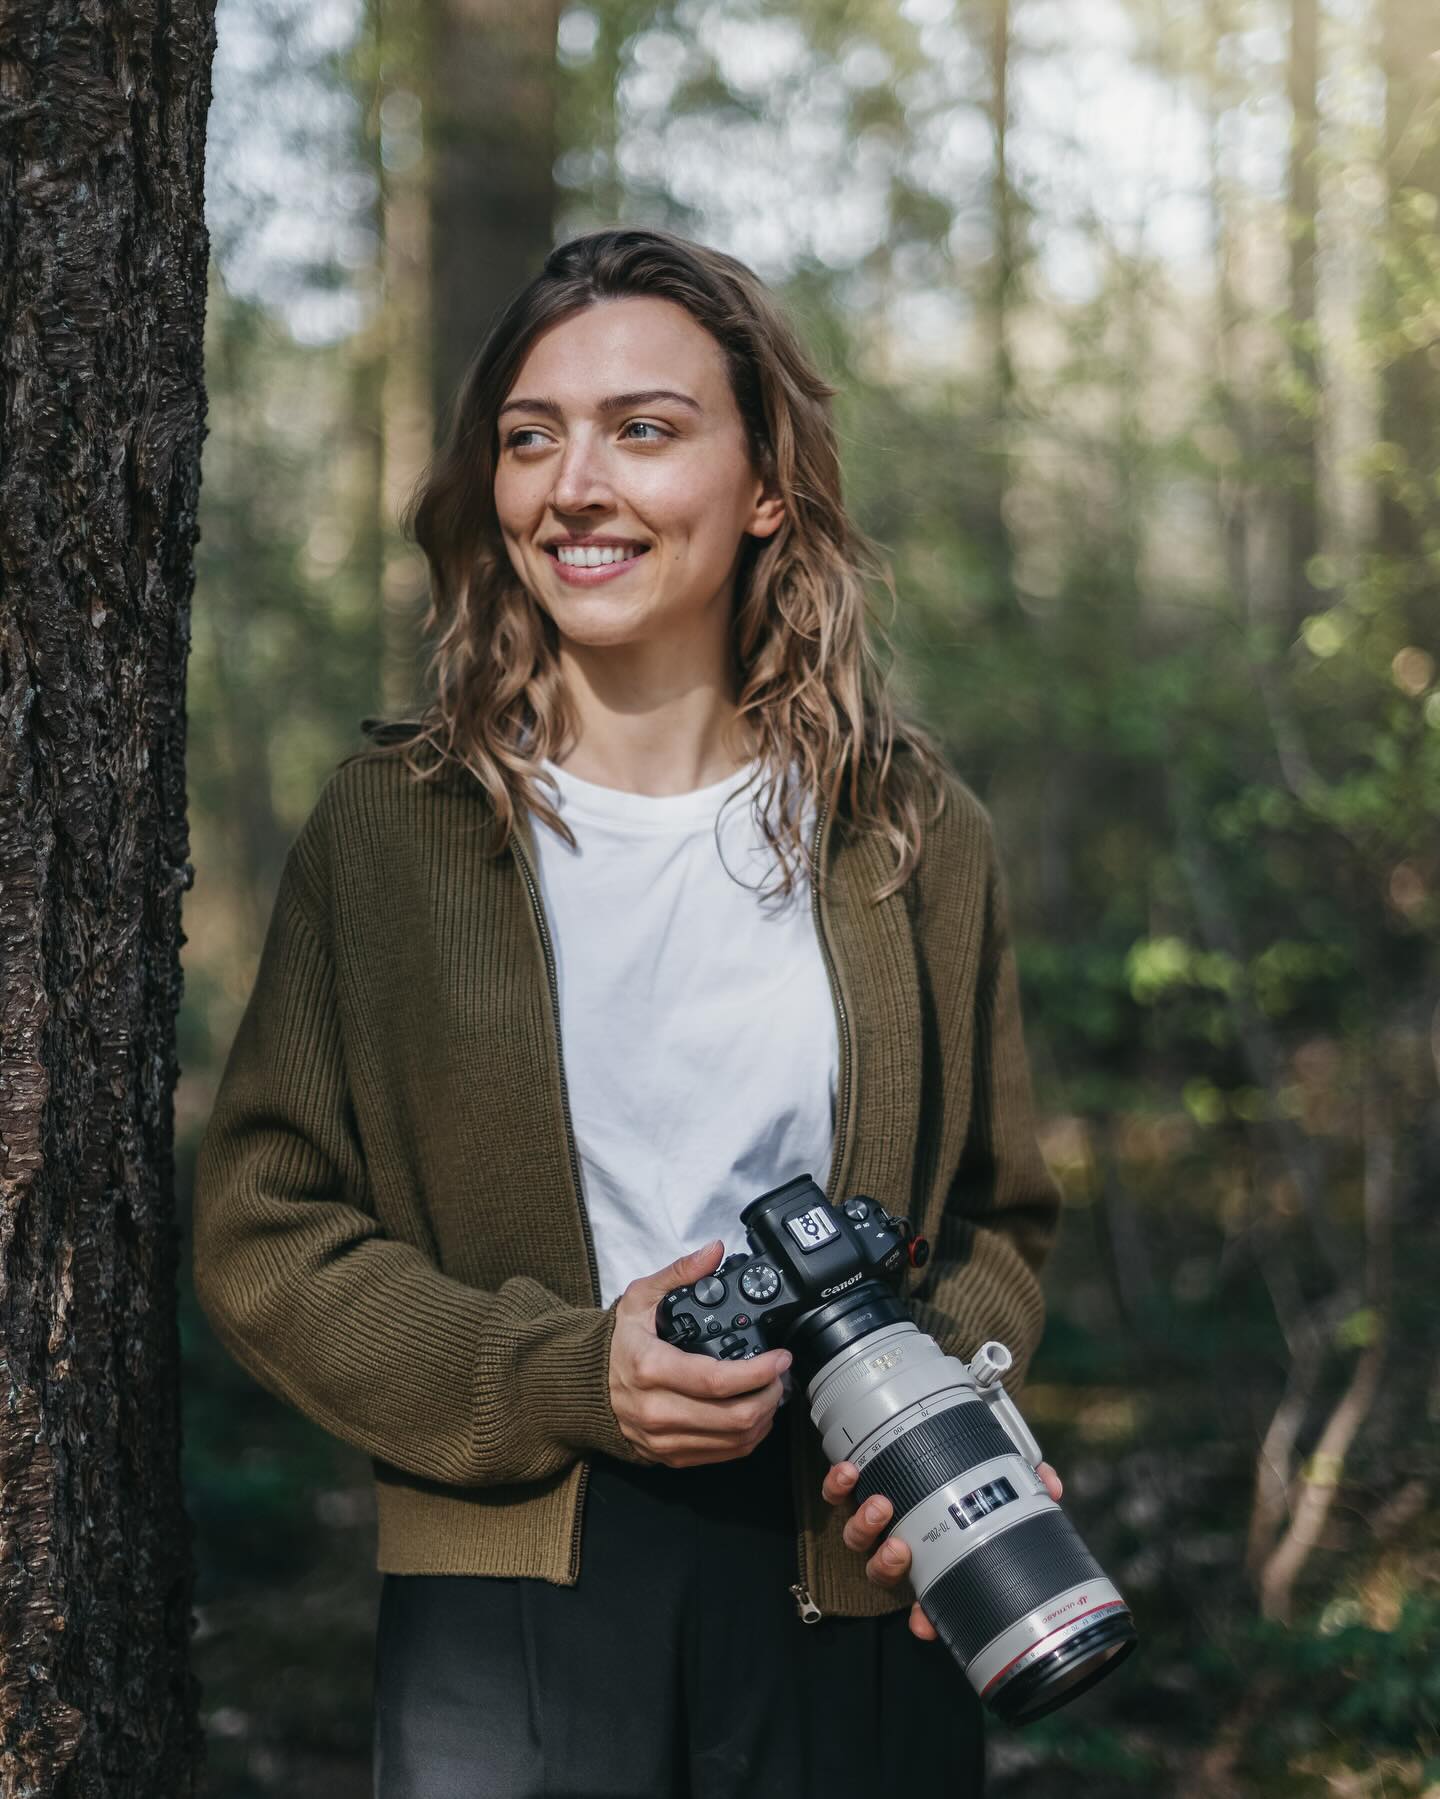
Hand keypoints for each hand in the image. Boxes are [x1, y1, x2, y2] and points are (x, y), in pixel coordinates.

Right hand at [609, 1240, 791, 1468]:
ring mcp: (664, 1438)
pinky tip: (754, 1414)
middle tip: (780, 1375)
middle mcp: (657, 1410)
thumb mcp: (641, 1297)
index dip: (758, 1372)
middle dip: (770, 1395)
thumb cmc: (618, 1342)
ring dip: (764, 1417)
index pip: (716, 1380)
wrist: (586, 1387)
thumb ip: (680, 1272)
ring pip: (734, 1441)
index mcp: (651, 1368)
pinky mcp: (671, 1456)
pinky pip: (722, 1455)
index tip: (779, 1357)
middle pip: (733, 1417)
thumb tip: (713, 1251)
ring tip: (771, 1391)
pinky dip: (748, 1437)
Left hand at [822, 1459, 1064, 1640]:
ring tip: (882, 1505)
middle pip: (881, 1570)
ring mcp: (873, 1522)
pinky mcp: (853, 1490)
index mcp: (931, 1560)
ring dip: (866, 1527)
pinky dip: (839, 1486)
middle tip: (902, 1548)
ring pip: (858, 1539)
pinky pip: (835, 1496)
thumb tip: (1051, 1486)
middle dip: (889, 1564)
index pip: (923, 1601)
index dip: (923, 1618)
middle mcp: (898, 1547)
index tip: (926, 1625)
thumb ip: (1024, 1485)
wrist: (920, 1441)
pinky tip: (850, 1471)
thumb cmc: (962, 1474)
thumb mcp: (999, 1481)